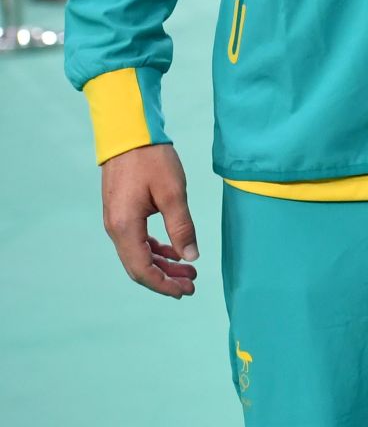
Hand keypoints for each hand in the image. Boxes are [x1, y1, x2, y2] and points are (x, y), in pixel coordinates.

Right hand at [100, 144, 198, 297]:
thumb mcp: (173, 193)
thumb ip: (182, 227)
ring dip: (162, 264)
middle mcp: (116, 229)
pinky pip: (138, 241)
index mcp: (125, 227)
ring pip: (138, 254)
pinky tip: (173, 251)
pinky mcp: (122, 213)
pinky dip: (156, 250)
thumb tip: (191, 258)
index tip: (185, 291)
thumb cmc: (151, 160)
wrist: (129, 134)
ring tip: (188, 271)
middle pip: (138, 266)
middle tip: (192, 285)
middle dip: (165, 279)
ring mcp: (117, 221)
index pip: (141, 269)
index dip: (163, 284)